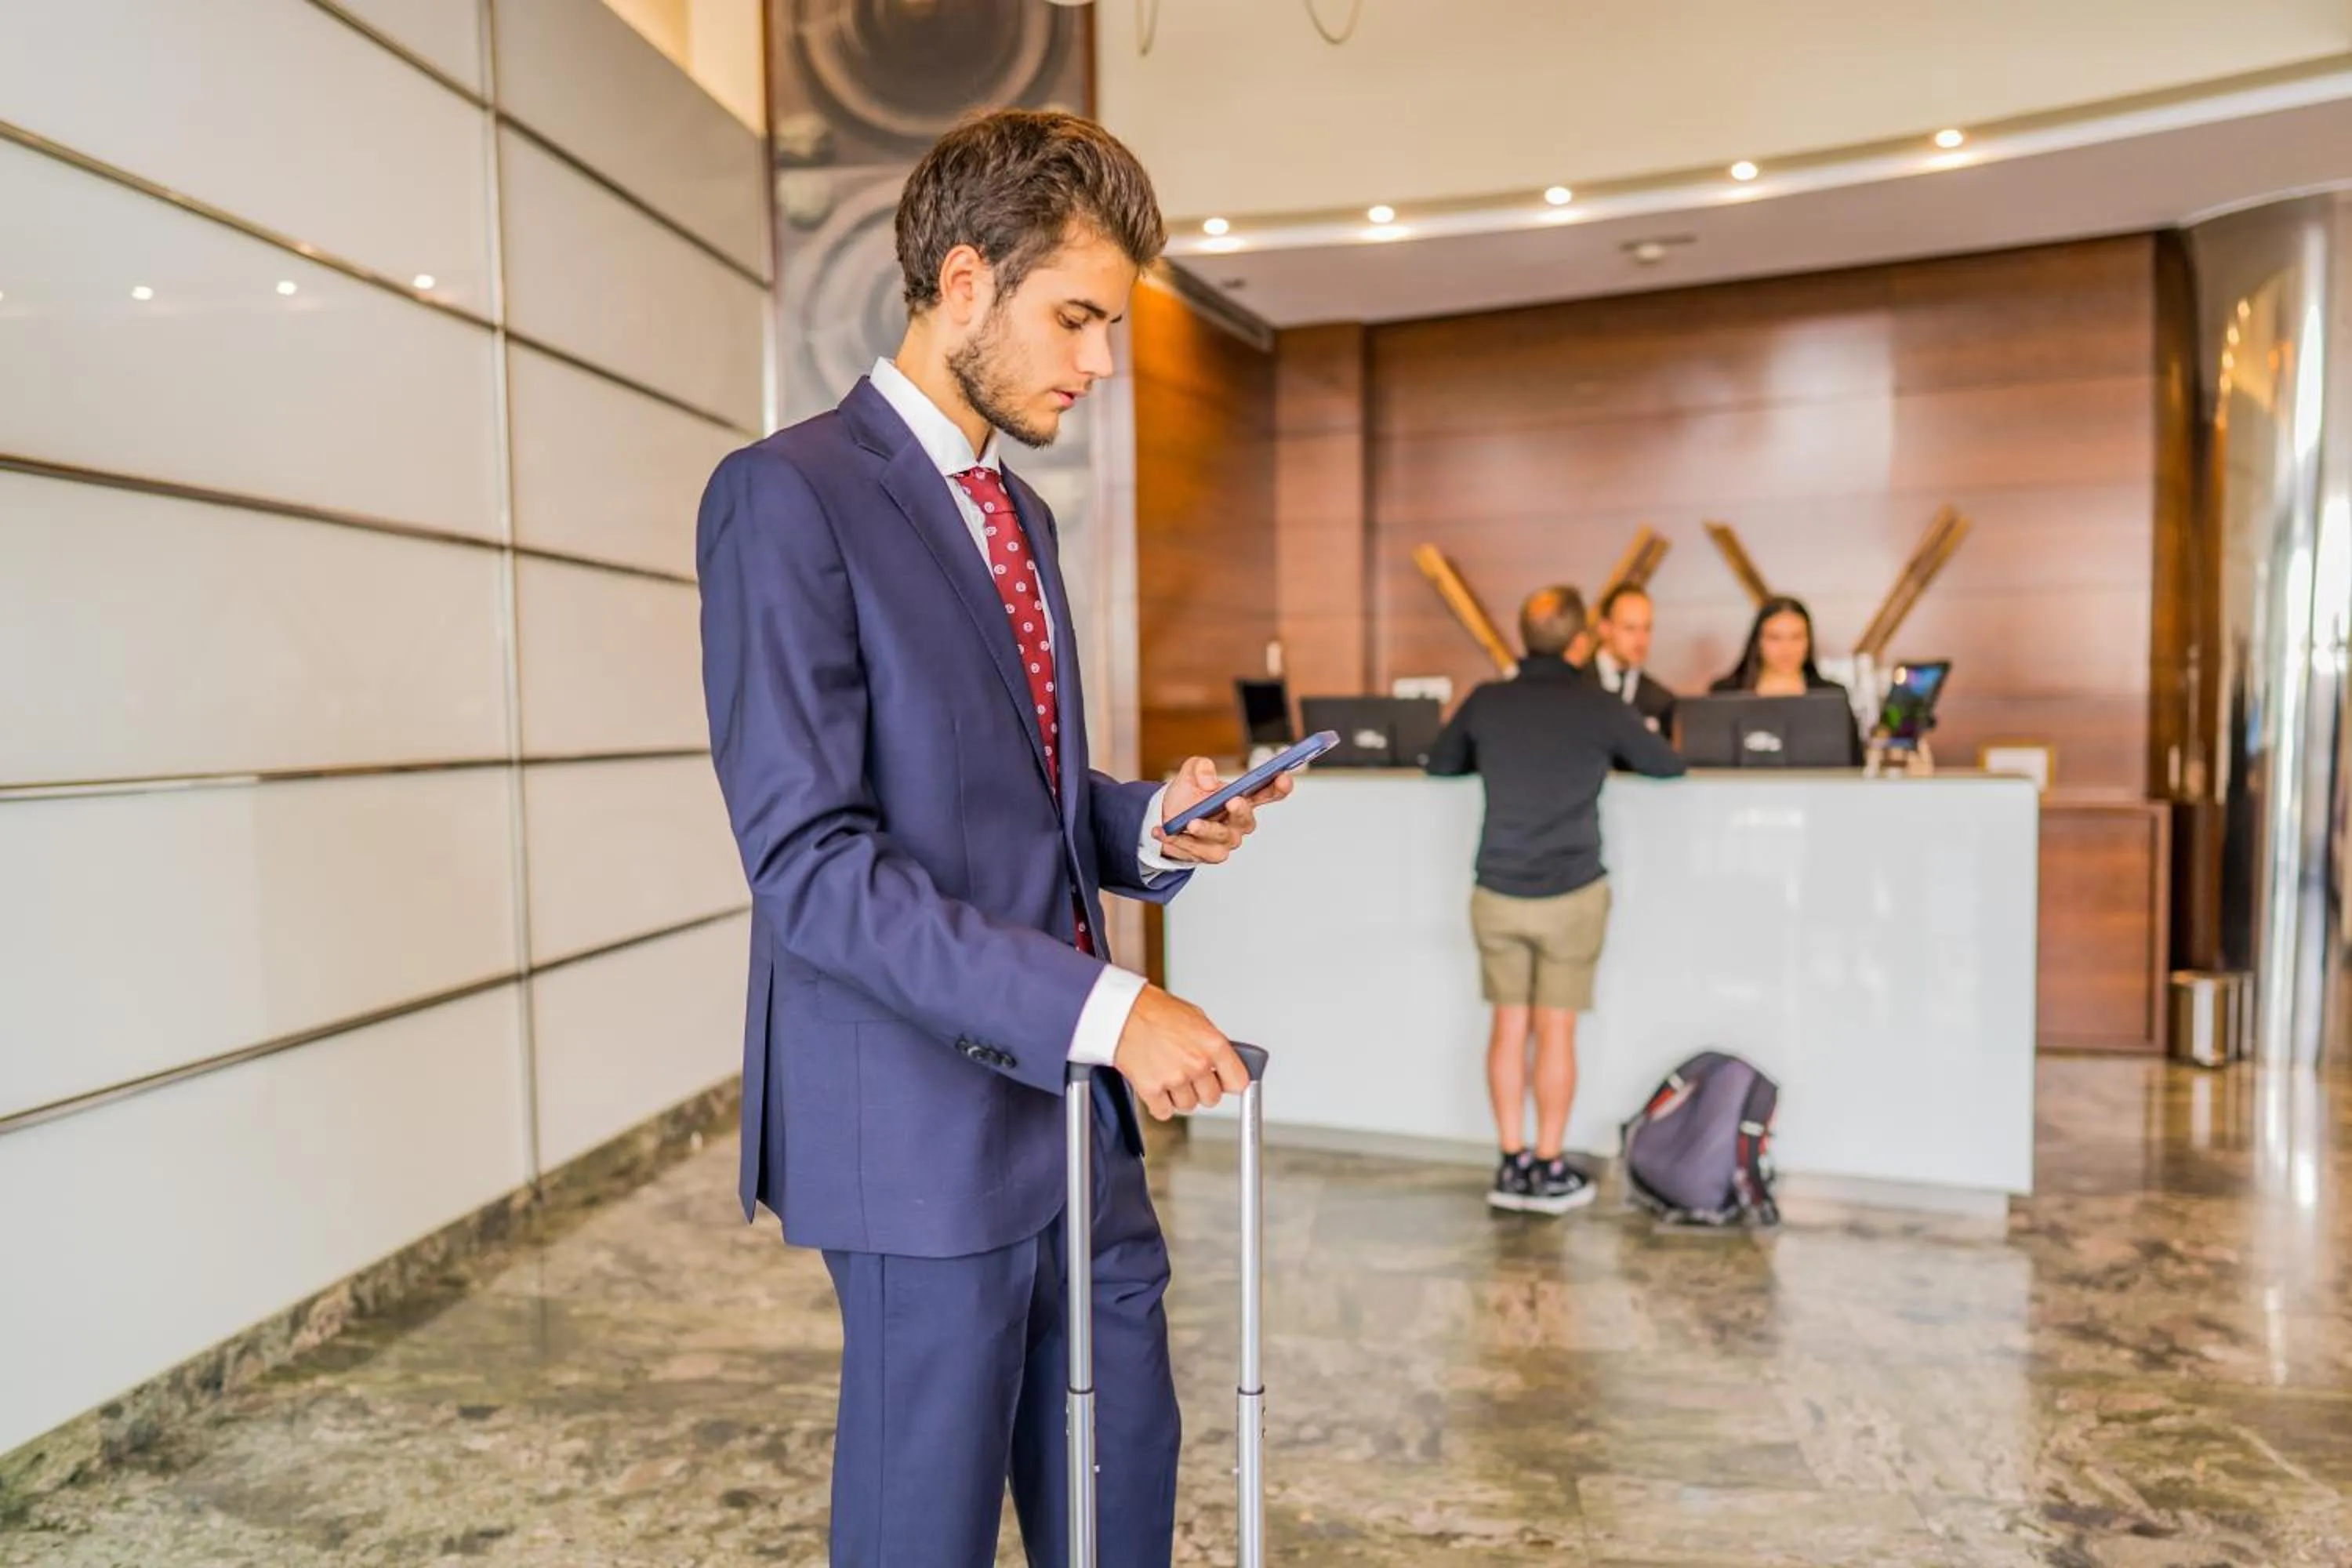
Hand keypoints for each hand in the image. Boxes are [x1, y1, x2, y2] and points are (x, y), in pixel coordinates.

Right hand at [1110, 984, 1250, 1119]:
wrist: (1122, 1012)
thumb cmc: (1156, 1011)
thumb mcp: (1196, 1018)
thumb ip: (1212, 1044)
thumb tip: (1223, 1062)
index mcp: (1213, 1044)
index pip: (1239, 1082)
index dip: (1230, 1082)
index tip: (1225, 1082)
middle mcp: (1196, 1064)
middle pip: (1212, 1098)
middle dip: (1202, 1089)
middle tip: (1190, 1075)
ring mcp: (1174, 1078)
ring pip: (1188, 1106)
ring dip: (1180, 1096)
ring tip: (1168, 1074)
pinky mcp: (1151, 1089)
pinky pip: (1164, 1112)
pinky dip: (1160, 1104)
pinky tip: (1157, 1085)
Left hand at [1152, 756, 1293, 864]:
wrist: (1164, 819)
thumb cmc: (1186, 797)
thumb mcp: (1190, 773)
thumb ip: (1201, 767)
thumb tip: (1210, 783)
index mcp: (1242, 798)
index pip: (1268, 793)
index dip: (1279, 787)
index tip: (1283, 776)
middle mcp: (1239, 822)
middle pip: (1247, 820)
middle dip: (1241, 810)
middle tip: (1233, 801)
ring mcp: (1226, 840)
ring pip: (1222, 837)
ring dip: (1207, 830)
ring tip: (1190, 822)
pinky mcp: (1210, 855)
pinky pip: (1200, 851)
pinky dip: (1181, 841)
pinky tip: (1166, 831)